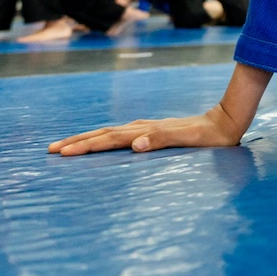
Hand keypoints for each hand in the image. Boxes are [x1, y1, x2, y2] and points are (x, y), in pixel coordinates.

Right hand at [48, 105, 244, 156]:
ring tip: (67, 145)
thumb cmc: (208, 137)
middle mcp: (143, 127)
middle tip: (51, 149)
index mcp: (146, 131)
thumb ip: (162, 139)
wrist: (225, 123)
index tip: (63, 152)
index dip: (85, 146)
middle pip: (103, 134)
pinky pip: (120, 134)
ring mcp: (147, 127)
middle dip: (77, 142)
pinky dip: (104, 138)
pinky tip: (102, 140)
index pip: (109, 139)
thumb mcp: (189, 140)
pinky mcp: (153, 130)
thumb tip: (135, 144)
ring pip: (109, 133)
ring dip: (88, 139)